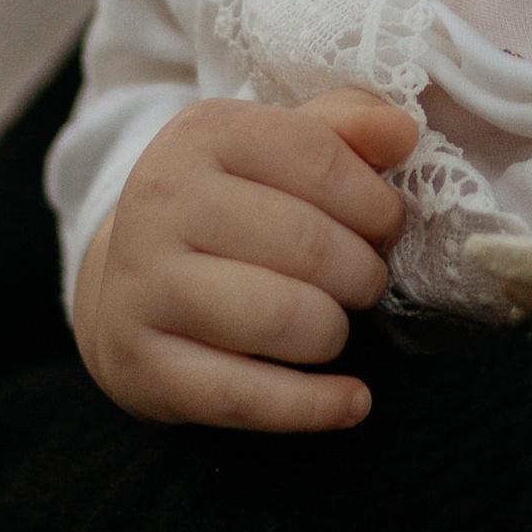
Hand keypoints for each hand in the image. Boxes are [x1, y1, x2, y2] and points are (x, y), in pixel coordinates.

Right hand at [74, 90, 415, 430]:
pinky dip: (315, 405)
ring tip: (334, 325)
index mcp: (201, 133)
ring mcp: (142, 286)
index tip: (387, 225)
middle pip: (307, 244)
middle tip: (363, 281)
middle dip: (361, 273)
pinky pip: (246, 397)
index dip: (374, 201)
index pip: (317, 158)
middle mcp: (161, 200)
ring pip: (280, 320)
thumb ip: (348, 126)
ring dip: (333, 331)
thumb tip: (403, 132)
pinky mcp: (141, 366)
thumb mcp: (280, 150)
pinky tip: (351, 400)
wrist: (128, 284)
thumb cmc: (231, 208)